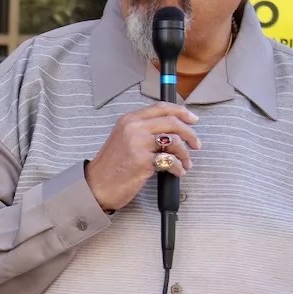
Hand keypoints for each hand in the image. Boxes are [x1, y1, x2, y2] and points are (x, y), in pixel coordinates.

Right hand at [84, 102, 200, 211]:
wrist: (96, 185)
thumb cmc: (112, 165)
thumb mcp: (123, 139)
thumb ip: (143, 130)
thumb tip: (172, 130)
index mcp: (129, 120)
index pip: (161, 107)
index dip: (182, 112)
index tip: (193, 119)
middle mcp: (133, 128)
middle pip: (172, 122)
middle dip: (190, 134)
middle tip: (196, 145)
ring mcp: (138, 144)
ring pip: (175, 141)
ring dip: (185, 155)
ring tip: (185, 164)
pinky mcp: (143, 161)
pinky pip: (170, 161)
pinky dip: (178, 168)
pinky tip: (176, 172)